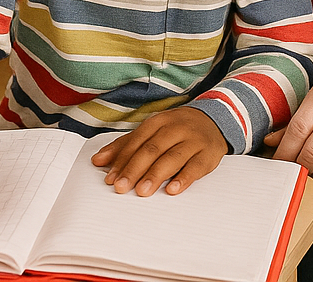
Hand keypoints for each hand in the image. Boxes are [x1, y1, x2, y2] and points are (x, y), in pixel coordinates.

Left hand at [92, 107, 225, 196]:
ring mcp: (193, 140)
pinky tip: (172, 189)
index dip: (122, 161)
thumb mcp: (152, 132)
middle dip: (135, 169)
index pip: (137, 142)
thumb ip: (125, 146)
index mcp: (158, 122)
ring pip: (172, 157)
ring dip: (156, 175)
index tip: (110, 179)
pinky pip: (196, 166)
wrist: (214, 121)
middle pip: (152, 149)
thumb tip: (98, 161)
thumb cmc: (176, 130)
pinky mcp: (208, 154)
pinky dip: (184, 178)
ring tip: (142, 191)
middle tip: (122, 187)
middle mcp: (175, 128)